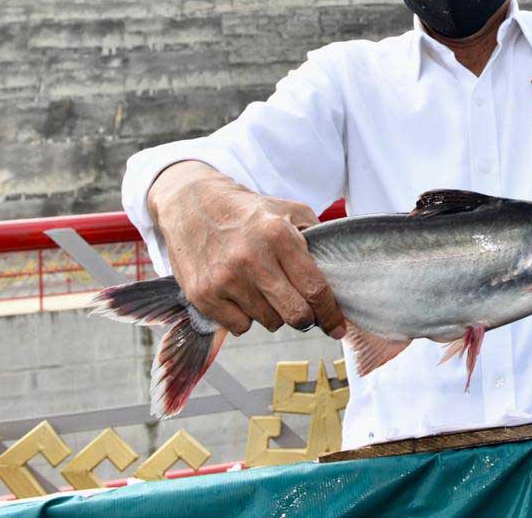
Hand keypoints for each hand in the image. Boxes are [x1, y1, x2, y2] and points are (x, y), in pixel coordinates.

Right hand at [147, 161, 346, 339]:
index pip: (315, 288)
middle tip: (304, 312)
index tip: (338, 327)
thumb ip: (317, 235)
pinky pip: (240, 327)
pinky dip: (245, 317)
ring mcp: (225, 279)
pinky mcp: (203, 295)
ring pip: (269, 322)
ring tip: (263, 288)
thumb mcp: (288, 210)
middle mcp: (252, 258)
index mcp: (278, 236)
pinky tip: (240, 294)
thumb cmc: (247, 212)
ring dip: (273, 313)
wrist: (191, 204)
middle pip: (295, 314)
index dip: (330, 313)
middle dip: (306, 319)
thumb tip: (340, 268)